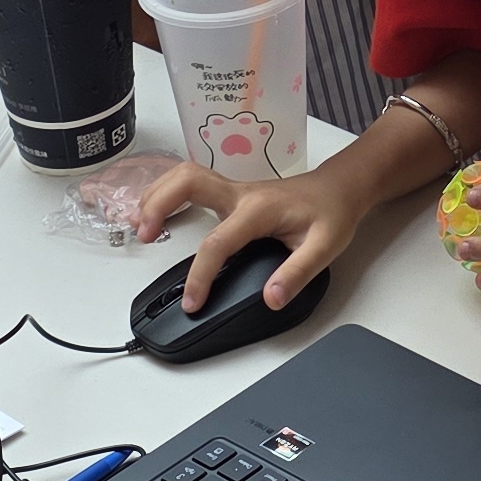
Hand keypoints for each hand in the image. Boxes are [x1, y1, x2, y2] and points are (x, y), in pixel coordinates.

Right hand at [130, 162, 364, 318]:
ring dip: (157, 195)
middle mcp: (240, 194)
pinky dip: (167, 194)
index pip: (219, 242)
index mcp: (260, 209)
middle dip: (159, 204)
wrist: (340, 188)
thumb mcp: (325, 248)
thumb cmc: (332, 214)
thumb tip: (270, 298)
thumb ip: (297, 274)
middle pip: (187, 182)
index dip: (201, 275)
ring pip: (184, 177)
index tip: (193, 303)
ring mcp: (233, 192)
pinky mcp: (230, 196)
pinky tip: (156, 213)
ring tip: (139, 225)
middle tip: (144, 234)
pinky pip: (190, 186)